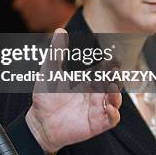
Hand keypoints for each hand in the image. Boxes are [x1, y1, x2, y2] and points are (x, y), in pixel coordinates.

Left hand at [25, 29, 121, 154]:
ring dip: (116, 93)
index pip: (103, 70)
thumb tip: (60, 30)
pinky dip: (113, 113)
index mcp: (87, 80)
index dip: (110, 63)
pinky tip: (109, 107)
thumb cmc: (46, 96)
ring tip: (111, 86)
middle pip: (112, 83)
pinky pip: (112, 119)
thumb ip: (56, 53)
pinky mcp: (97, 123)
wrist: (39, 121)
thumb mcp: (49, 72)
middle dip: (115, 76)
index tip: (113, 55)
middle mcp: (95, 93)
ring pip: (115, 100)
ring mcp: (97, 108)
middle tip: (114, 69)